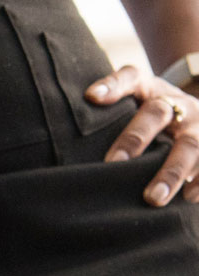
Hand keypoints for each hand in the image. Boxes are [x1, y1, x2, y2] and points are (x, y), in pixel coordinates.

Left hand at [86, 65, 198, 204]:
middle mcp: (179, 103)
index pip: (131, 77)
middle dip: (135, 139)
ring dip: (171, 172)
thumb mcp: (133, 103)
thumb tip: (86, 103)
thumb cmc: (149, 114)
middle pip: (157, 114)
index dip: (112, 85)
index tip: (91, 96)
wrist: (192, 115)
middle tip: (113, 163)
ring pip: (191, 145)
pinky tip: (188, 198)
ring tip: (152, 198)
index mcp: (152, 88)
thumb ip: (109, 104)